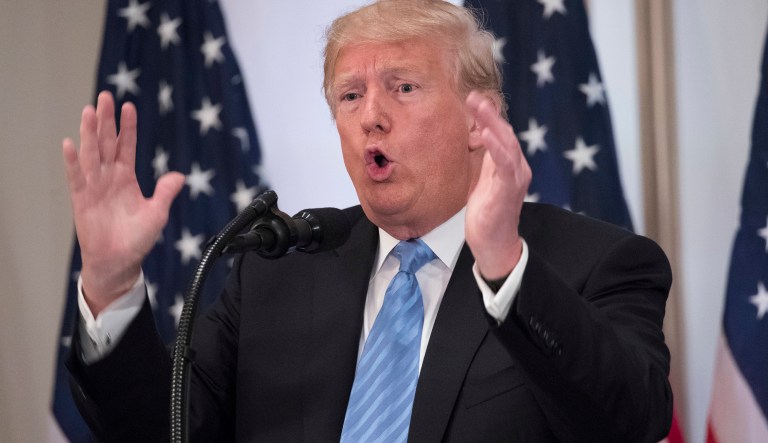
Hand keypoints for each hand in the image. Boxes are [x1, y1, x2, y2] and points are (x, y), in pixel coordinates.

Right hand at [62, 91, 184, 315]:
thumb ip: (165, 193)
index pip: (127, 147)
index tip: (129, 106)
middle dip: (106, 121)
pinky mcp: (82, 199)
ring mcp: (94, 186)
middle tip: (105, 97)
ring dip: (89, 132)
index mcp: (127, 178)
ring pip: (91, 154)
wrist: (119, 261)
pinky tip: (70, 143)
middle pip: (106, 143)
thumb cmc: (137, 239)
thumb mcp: (157, 214)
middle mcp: (109, 178)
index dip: (128, 128)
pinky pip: (76, 177)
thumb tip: (179, 176)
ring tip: (89, 110)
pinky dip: (73, 161)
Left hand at [464, 91, 530, 279]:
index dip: (489, 116)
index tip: (473, 98)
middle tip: (475, 96)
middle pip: (506, 134)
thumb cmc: (488, 213)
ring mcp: (515, 179)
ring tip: (480, 107)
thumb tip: (481, 138)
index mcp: (511, 165)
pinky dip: (497, 148)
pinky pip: (504, 166)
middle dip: (490, 115)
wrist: (494, 243)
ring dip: (493, 124)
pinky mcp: (508, 192)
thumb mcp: (486, 180)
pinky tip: (486, 134)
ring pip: (508, 145)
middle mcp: (517, 169)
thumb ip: (488, 160)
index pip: (501, 134)